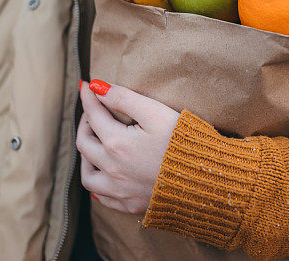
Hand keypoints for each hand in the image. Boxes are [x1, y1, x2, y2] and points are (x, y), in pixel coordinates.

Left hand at [77, 79, 179, 213]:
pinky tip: (105, 176)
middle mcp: (112, 168)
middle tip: (92, 111)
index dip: (89, 97)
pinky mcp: (131, 204)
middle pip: (84, 143)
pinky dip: (98, 185)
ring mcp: (120, 190)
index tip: (87, 85)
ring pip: (88, 176)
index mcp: (117, 143)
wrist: (205, 180)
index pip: (94, 115)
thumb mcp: (155, 113)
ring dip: (86, 157)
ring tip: (94, 144)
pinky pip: (103, 198)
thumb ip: (124, 98)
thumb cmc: (183, 142)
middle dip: (84, 123)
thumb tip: (97, 87)